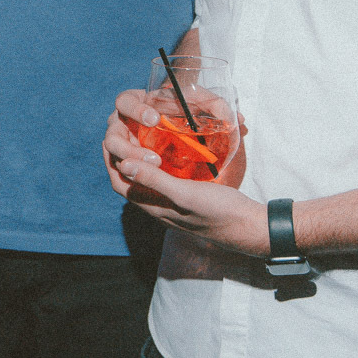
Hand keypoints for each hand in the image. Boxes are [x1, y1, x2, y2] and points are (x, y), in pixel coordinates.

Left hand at [103, 104, 267, 256]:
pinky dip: (158, 161)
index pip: (118, 181)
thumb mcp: (184, 194)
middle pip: (129, 178)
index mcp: (152, 205)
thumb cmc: (217, 212)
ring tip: (142, 134)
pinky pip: (162, 177)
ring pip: (145, 176)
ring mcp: (170, 201)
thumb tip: (123, 164)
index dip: (110, 159)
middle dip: (122, 154)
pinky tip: (167, 148)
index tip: (111, 136)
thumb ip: (155, 180)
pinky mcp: (184, 196)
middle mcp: (156, 204)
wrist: (247, 227)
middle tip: (125, 129)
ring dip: (139, 156)